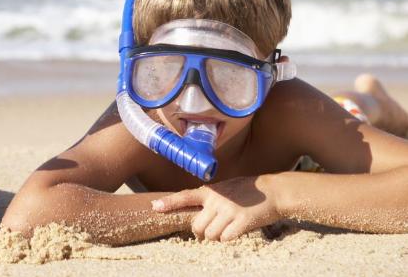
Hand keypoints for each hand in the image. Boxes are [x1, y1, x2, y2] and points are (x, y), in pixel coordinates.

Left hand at [151, 176, 279, 241]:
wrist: (274, 191)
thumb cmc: (247, 192)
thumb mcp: (225, 189)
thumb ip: (209, 200)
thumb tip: (196, 220)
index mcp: (210, 191)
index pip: (185, 196)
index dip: (169, 203)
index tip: (154, 207)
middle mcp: (216, 200)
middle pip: (196, 226)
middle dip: (203, 232)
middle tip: (214, 227)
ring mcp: (229, 211)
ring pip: (210, 235)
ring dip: (217, 236)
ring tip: (229, 225)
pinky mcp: (242, 221)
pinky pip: (226, 238)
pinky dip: (229, 238)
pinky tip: (238, 229)